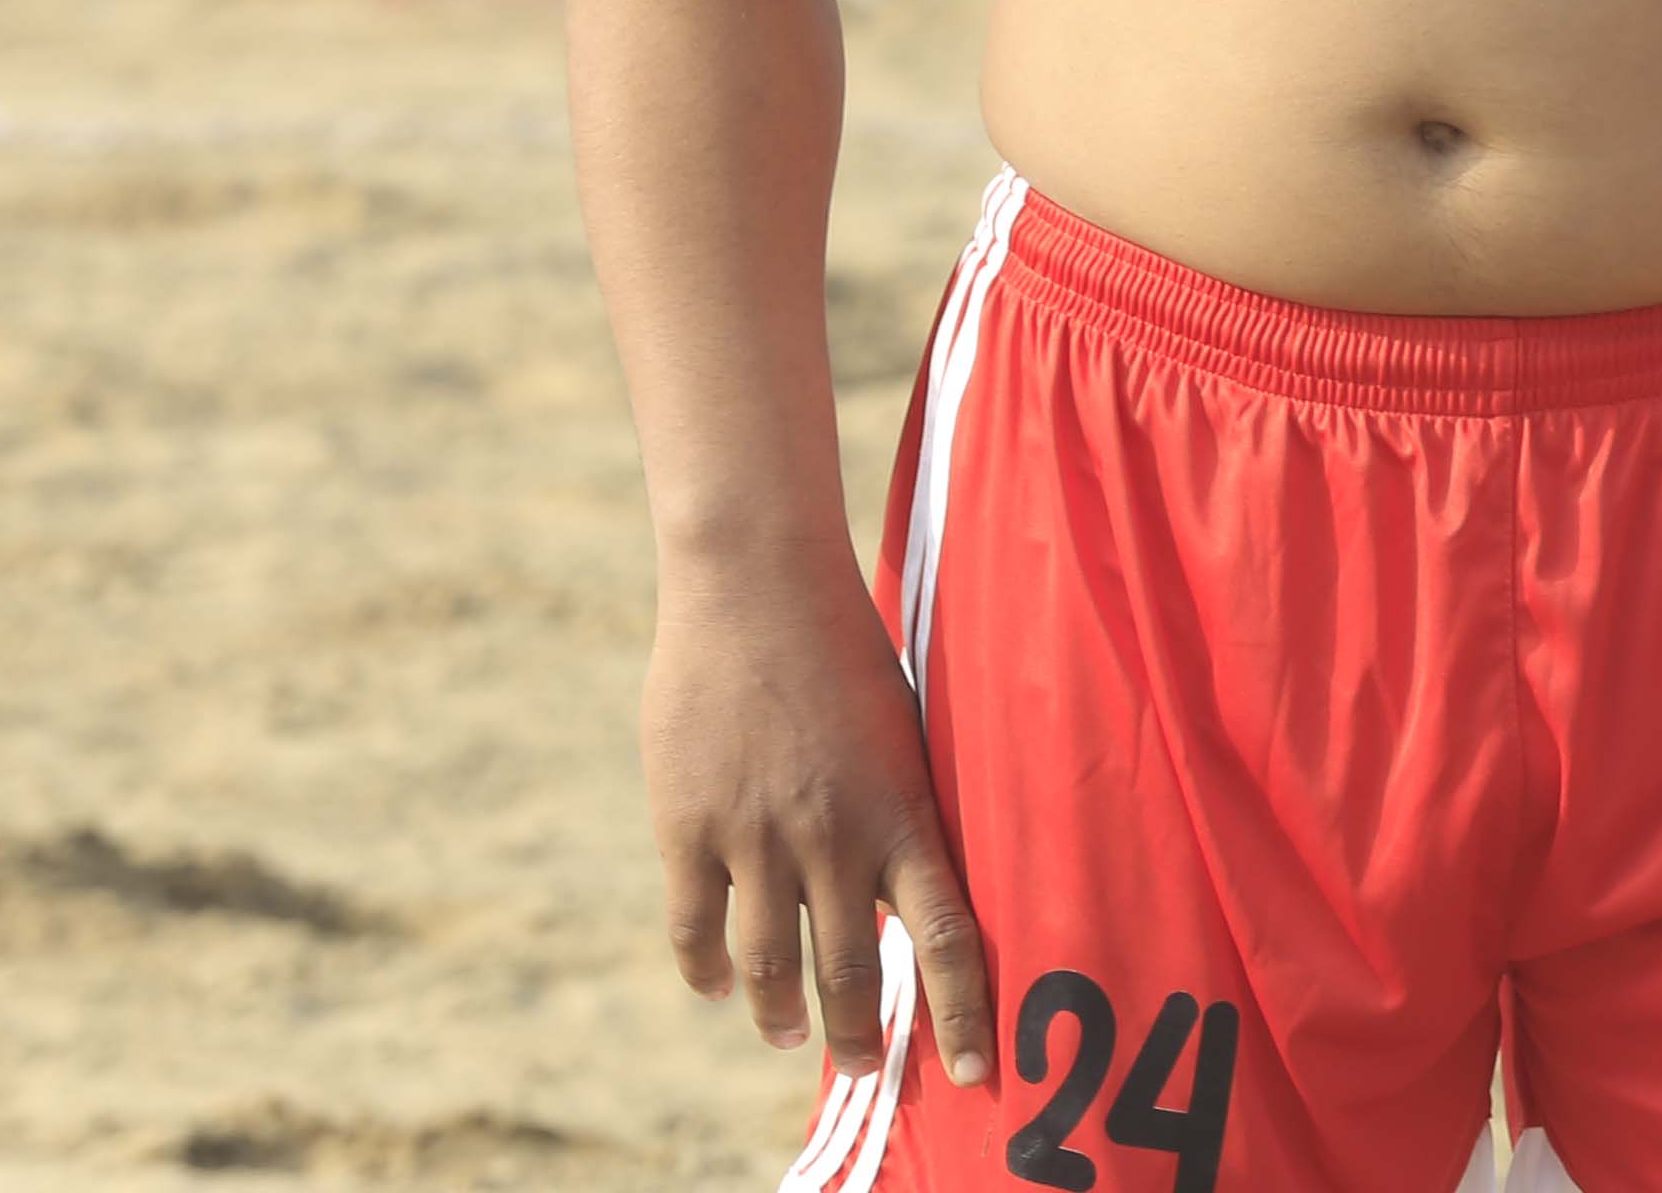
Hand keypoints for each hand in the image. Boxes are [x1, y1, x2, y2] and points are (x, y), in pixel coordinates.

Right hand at [638, 556, 996, 1092]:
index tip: (971, 1077)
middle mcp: (834, 837)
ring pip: (769, 969)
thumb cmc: (845, 651)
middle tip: (862, 1068)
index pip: (950, 937)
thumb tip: (911, 889)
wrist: (757, 585)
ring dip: (780, 1017)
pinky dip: (707, 972)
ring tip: (789, 1034)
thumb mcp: (902, 731)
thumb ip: (901, 811)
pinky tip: (718, 988)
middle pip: (850, 973)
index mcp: (902, 811)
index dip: (962, 1014)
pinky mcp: (689, 826)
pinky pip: (696, 929)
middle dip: (859, 1037)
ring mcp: (756, 836)